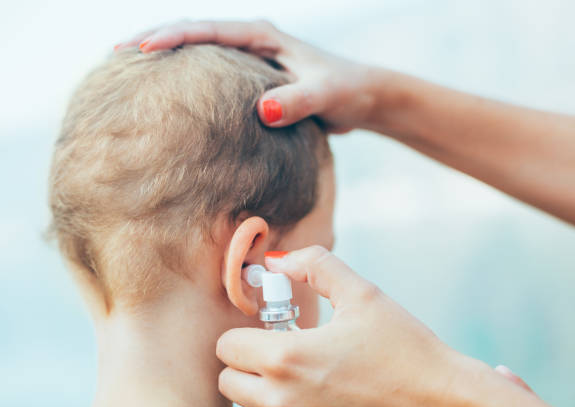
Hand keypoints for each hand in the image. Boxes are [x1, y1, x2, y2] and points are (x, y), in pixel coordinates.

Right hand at [116, 20, 380, 132]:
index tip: (137, 51)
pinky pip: (212, 77)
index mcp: (261, 36)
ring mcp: (250, 59)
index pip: (206, 30)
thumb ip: (298, 102)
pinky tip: (172, 101)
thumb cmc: (346, 91)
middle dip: (153, 42)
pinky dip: (189, 83)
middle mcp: (251, 42)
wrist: (362, 98)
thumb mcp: (325, 95)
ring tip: (129, 77)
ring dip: (166, 62)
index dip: (170, 38)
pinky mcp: (253, 79)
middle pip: (192, 34)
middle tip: (113, 59)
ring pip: (199, 55)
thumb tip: (262, 111)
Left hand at [215, 246, 547, 406]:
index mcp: (288, 358)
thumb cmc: (404, 347)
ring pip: (249, 405)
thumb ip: (315, 266)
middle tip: (282, 347)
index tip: (273, 326)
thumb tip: (276, 259)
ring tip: (302, 369)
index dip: (244, 330)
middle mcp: (283, 400)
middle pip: (228, 382)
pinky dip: (282, 404)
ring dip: (261, 386)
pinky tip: (314, 389)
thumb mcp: (362, 294)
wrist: (440, 398)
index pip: (226, 346)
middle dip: (246, 361)